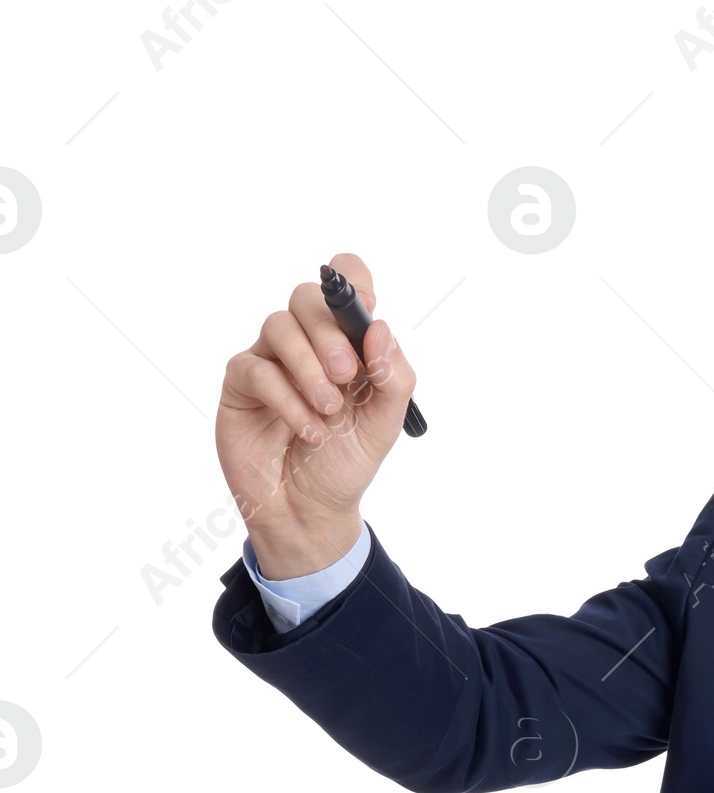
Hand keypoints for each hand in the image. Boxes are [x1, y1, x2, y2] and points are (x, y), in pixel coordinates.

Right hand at [215, 251, 416, 577]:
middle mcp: (306, 343)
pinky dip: (288, 400)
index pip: (346, 281)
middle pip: (307, 298)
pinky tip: (309, 430)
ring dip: (308, 369)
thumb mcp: (384, 425)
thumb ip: (394, 378)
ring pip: (279, 326)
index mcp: (345, 342)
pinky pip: (258, 370)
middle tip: (347, 375)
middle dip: (329, 333)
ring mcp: (270, 359)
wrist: (311, 511)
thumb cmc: (345, 463)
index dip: (352, 281)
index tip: (364, 310)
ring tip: (328, 412)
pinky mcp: (242, 384)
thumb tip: (381, 329)